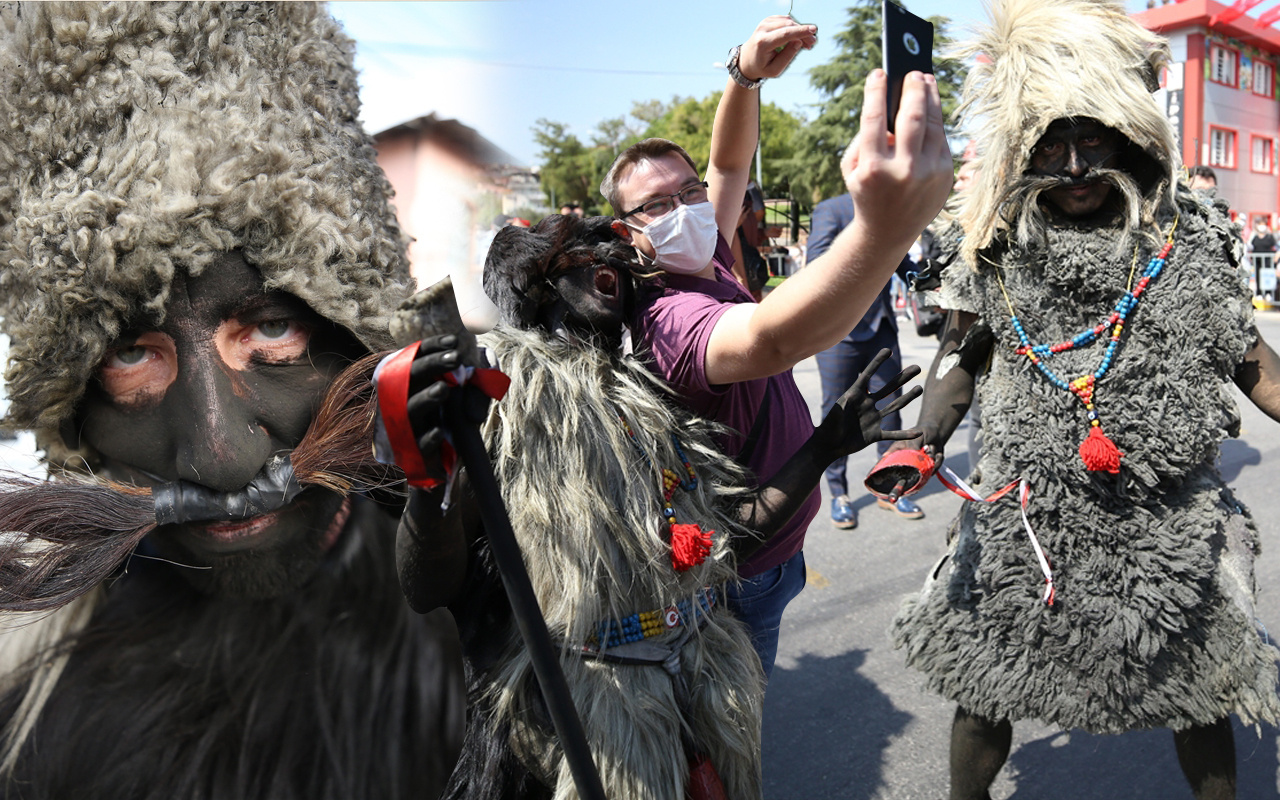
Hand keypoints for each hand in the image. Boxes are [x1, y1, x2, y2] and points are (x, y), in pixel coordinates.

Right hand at [391, 335, 492, 482]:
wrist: (447, 463)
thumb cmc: (457, 421)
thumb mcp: (472, 397)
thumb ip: (479, 381)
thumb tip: (482, 371)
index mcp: (417, 382)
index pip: (417, 357)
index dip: (432, 347)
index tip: (454, 340)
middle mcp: (406, 399)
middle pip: (410, 376)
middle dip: (432, 364)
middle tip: (455, 357)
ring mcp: (408, 424)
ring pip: (410, 408)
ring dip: (427, 398)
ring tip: (444, 389)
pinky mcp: (415, 451)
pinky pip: (418, 443)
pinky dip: (428, 438)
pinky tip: (439, 432)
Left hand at [738, 15, 817, 80]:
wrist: (747, 59)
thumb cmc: (762, 66)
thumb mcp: (775, 70)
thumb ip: (787, 57)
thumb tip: (798, 41)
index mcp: (762, 43)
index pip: (784, 34)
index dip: (800, 31)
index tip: (813, 30)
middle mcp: (762, 29)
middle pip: (788, 26)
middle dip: (803, 33)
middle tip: (812, 43)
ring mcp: (764, 22)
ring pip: (789, 22)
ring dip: (799, 31)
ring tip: (805, 44)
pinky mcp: (768, 20)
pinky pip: (786, 20)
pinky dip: (794, 28)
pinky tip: (797, 38)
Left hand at [814, 348, 922, 457]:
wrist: (829, 446)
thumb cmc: (829, 428)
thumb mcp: (835, 416)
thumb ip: (842, 408)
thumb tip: (849, 399)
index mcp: (856, 395)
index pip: (868, 375)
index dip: (877, 362)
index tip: (888, 350)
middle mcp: (867, 404)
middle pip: (889, 388)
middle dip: (903, 378)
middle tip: (917, 367)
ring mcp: (873, 419)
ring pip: (894, 406)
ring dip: (908, 398)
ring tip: (920, 388)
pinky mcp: (875, 434)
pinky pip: (893, 433)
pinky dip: (905, 434)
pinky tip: (918, 433)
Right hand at [841, 69, 953, 256]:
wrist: (888, 232)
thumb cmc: (867, 192)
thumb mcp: (852, 169)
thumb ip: (865, 139)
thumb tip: (890, 106)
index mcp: (872, 168)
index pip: (875, 119)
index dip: (876, 92)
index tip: (878, 73)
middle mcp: (902, 171)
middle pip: (912, 116)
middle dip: (913, 89)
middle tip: (912, 72)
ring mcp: (928, 173)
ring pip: (932, 123)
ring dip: (930, 97)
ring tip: (926, 80)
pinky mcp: (944, 175)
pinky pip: (941, 138)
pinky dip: (935, 119)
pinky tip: (931, 105)